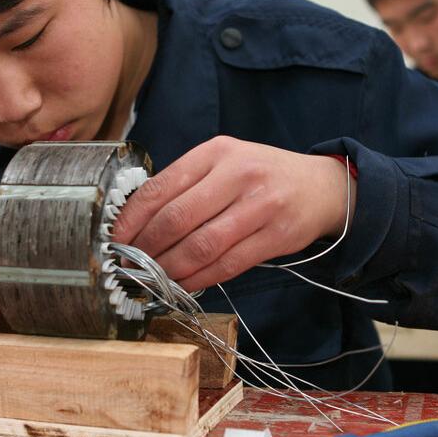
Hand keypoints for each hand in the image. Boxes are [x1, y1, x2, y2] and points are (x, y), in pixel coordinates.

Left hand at [111, 136, 353, 291]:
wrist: (322, 186)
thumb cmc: (261, 176)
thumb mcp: (224, 163)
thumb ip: (187, 184)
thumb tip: (136, 221)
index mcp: (216, 152)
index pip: (161, 187)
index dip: (131, 218)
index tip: (115, 239)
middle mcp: (238, 174)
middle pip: (177, 218)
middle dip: (146, 248)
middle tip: (129, 264)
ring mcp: (261, 205)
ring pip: (201, 246)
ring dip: (169, 268)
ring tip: (152, 278)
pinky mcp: (276, 236)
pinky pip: (227, 264)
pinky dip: (199, 279)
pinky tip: (182, 284)